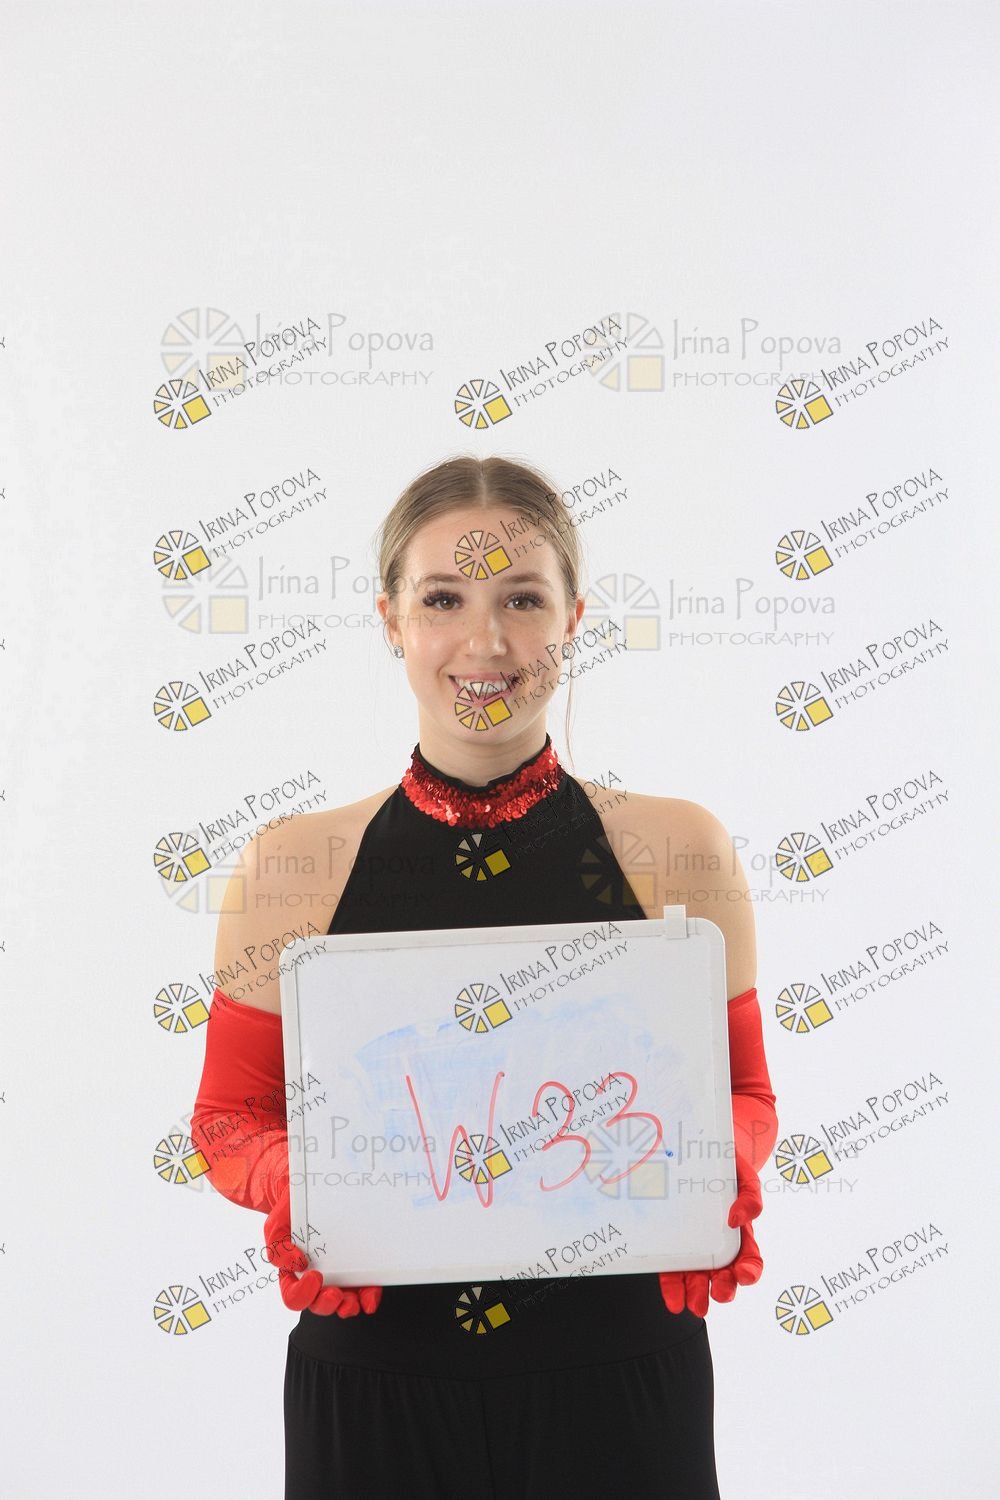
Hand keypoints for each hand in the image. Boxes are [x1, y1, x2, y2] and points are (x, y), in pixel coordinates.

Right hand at [263, 1181, 382, 1317]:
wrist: (310, 1191)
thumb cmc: (292, 1212)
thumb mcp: (276, 1226)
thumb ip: (277, 1247)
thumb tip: (296, 1263)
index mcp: (295, 1274)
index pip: (294, 1297)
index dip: (303, 1295)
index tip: (314, 1275)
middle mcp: (317, 1279)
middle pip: (319, 1304)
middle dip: (327, 1304)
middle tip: (335, 1294)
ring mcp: (338, 1275)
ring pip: (343, 1303)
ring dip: (349, 1306)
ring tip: (354, 1301)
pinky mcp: (357, 1269)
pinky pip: (364, 1289)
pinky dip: (369, 1297)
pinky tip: (371, 1296)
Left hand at [658, 1149, 763, 1315]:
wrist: (698, 1153)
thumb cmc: (727, 1170)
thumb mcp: (745, 1179)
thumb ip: (750, 1198)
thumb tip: (737, 1219)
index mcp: (739, 1235)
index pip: (749, 1260)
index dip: (749, 1272)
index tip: (743, 1275)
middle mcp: (718, 1246)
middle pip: (724, 1276)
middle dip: (723, 1289)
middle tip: (719, 1293)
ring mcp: (695, 1248)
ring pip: (699, 1278)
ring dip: (698, 1295)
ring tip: (694, 1306)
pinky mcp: (673, 1246)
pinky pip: (673, 1270)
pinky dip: (674, 1288)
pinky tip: (674, 1301)